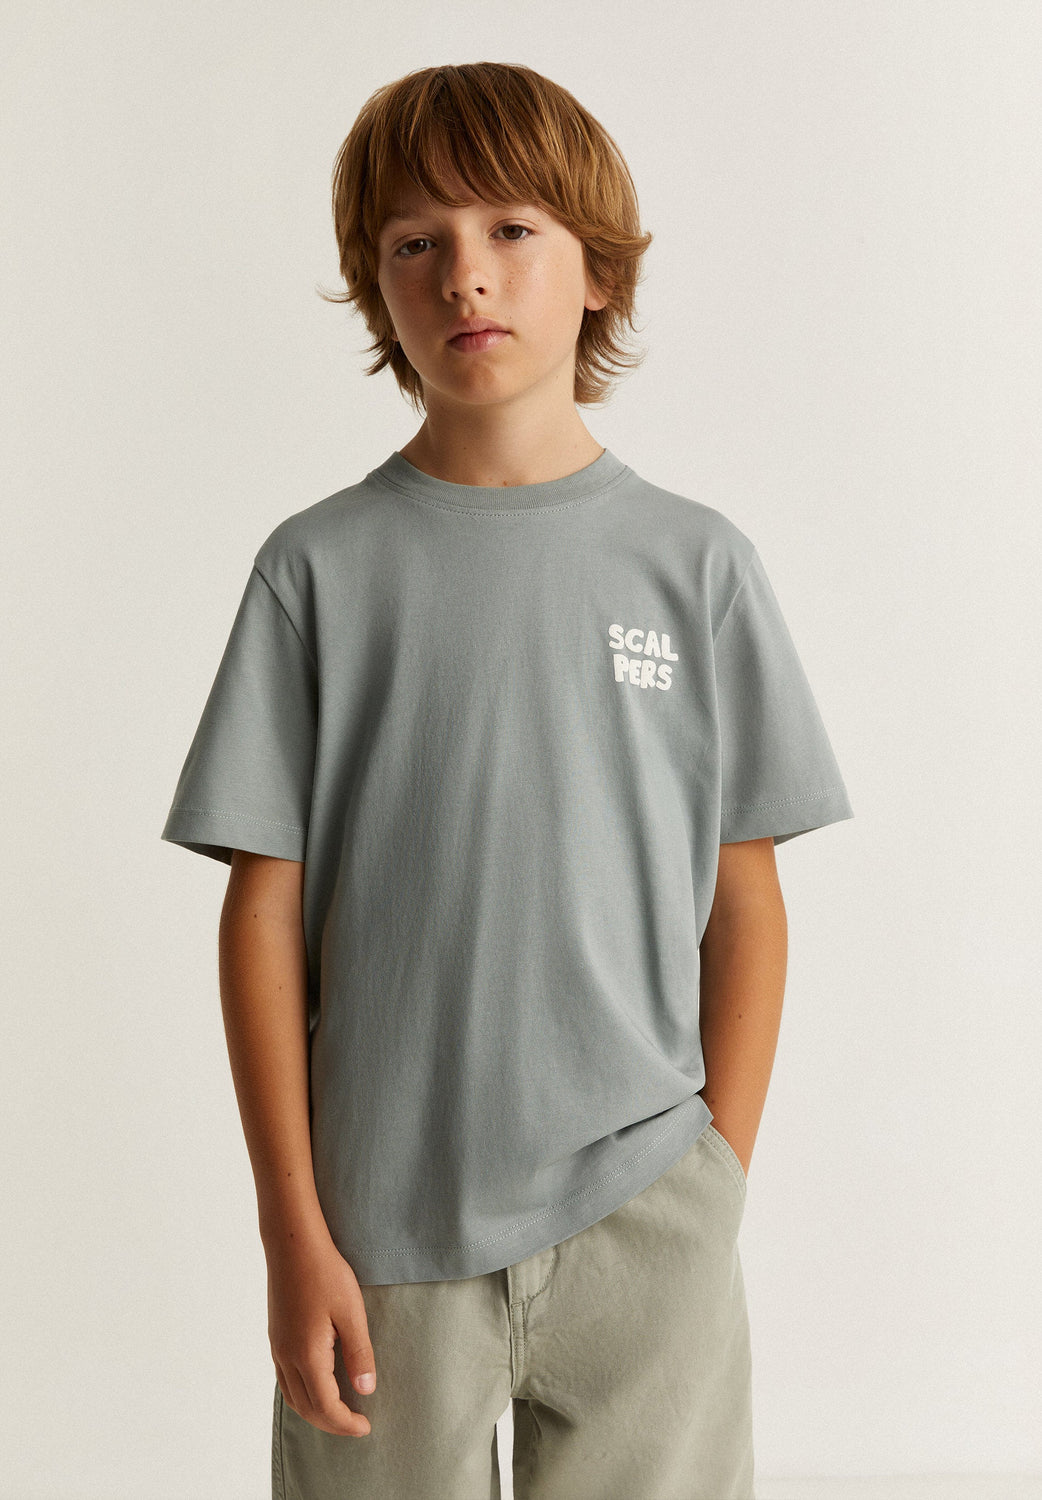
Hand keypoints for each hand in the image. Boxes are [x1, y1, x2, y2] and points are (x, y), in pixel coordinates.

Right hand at [265, 1225, 376, 1436]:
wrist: (292, 1244)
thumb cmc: (325, 1273)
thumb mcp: (351, 1312)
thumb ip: (359, 1353)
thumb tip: (366, 1391)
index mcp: (307, 1355)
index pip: (326, 1407)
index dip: (346, 1423)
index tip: (366, 1427)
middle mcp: (286, 1357)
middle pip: (306, 1408)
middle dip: (331, 1423)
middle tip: (357, 1425)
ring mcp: (277, 1347)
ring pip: (292, 1397)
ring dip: (315, 1411)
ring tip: (339, 1411)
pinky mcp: (275, 1336)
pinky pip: (285, 1379)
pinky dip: (302, 1394)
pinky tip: (318, 1385)